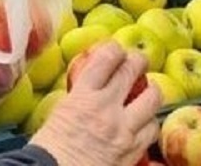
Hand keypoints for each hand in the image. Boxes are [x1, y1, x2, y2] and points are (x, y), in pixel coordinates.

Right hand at [29, 43, 160, 165]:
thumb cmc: (49, 151)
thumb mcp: (59, 114)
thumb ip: (78, 98)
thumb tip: (87, 88)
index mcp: (83, 96)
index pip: (107, 58)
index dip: (115, 48)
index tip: (117, 50)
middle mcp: (106, 109)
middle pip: (132, 71)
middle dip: (137, 61)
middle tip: (137, 61)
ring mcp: (123, 130)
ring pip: (152, 98)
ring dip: (150, 92)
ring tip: (147, 91)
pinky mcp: (132, 151)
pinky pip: (152, 130)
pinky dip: (150, 123)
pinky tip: (145, 123)